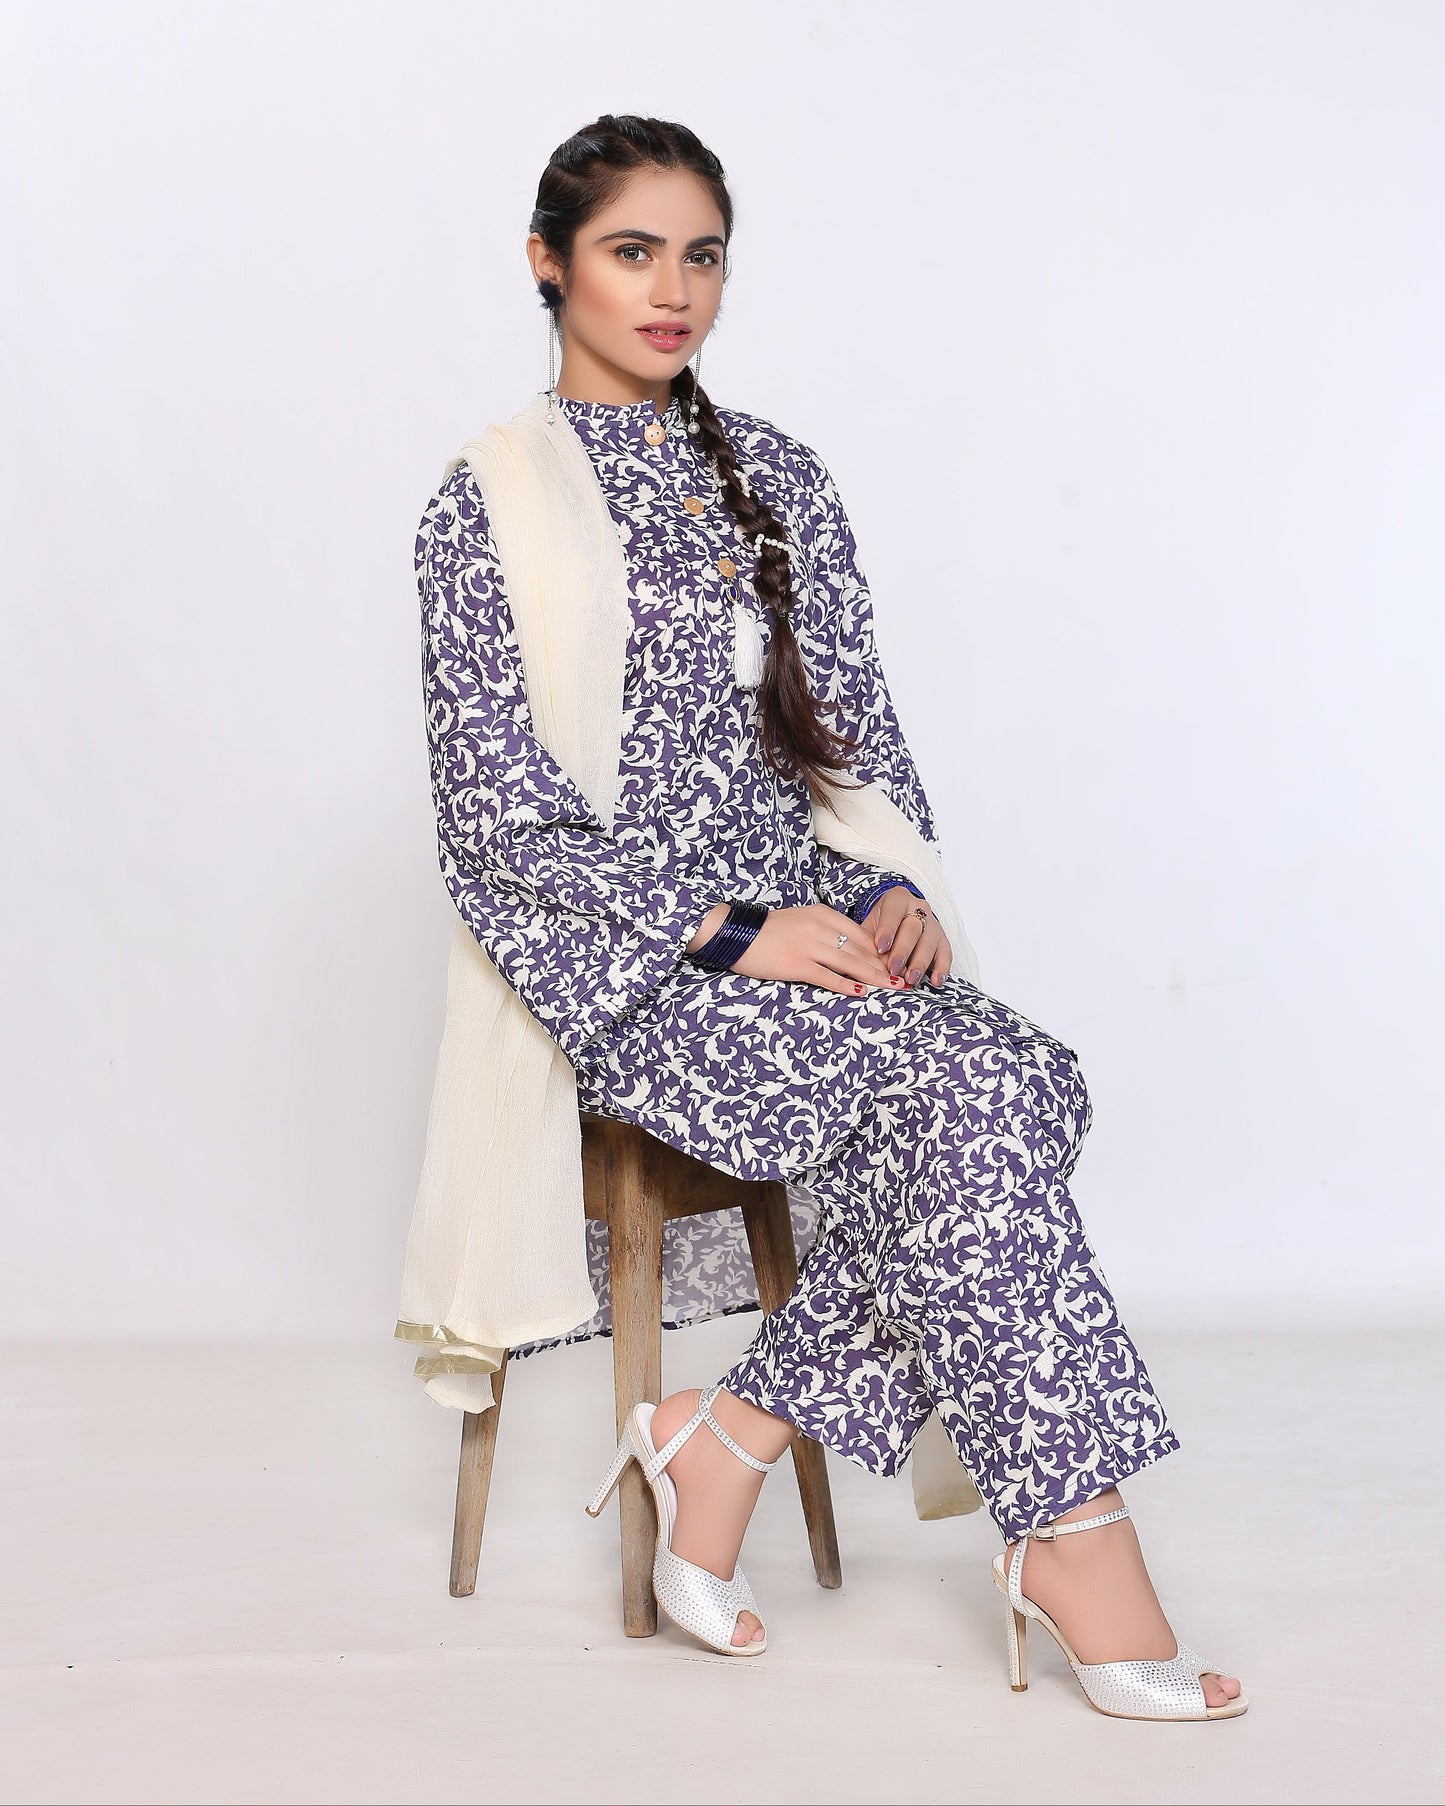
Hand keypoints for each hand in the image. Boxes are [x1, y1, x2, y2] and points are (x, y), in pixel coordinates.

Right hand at [688, 903, 896, 995]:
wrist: (736, 933)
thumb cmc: (769, 931)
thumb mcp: (801, 920)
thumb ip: (825, 929)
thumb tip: (850, 947)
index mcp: (822, 914)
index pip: (861, 933)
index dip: (882, 950)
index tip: (898, 963)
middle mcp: (820, 928)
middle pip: (861, 949)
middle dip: (886, 966)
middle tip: (905, 979)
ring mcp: (809, 946)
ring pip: (850, 963)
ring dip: (874, 977)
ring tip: (893, 987)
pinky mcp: (796, 964)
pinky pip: (827, 976)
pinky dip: (846, 985)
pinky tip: (861, 993)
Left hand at [862, 886, 951, 986]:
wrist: (896, 922)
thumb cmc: (879, 926)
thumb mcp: (869, 927)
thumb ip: (867, 941)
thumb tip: (864, 962)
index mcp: (897, 899)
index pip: (893, 912)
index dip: (887, 930)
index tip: (881, 947)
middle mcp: (919, 907)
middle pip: (912, 929)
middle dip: (903, 951)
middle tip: (894, 969)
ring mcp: (933, 923)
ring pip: (929, 942)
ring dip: (919, 962)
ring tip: (910, 979)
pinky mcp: (943, 940)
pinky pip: (946, 954)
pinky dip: (942, 968)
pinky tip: (935, 980)